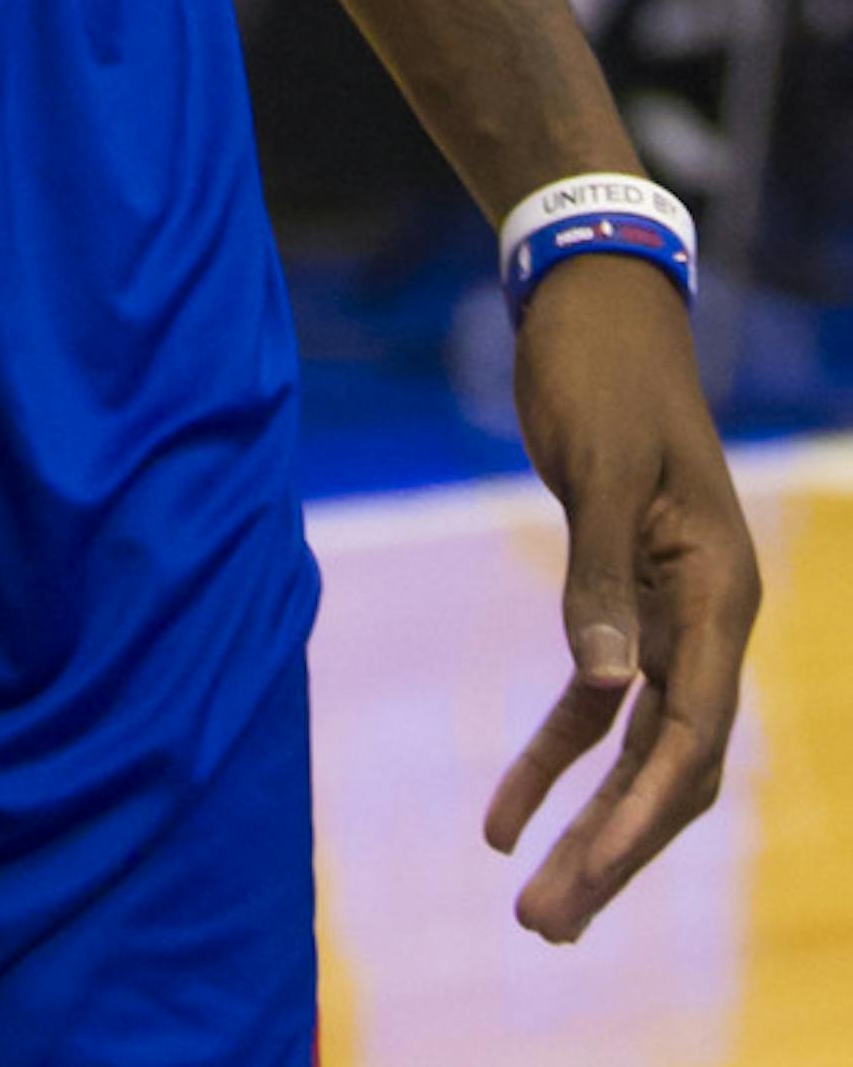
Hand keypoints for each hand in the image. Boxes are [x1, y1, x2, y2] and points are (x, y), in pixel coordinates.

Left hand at [489, 257, 759, 938]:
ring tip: (533, 908)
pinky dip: (554, 759)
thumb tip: (602, 687)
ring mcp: (668, 611)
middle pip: (671, 765)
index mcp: (719, 590)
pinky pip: (594, 704)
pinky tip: (504, 819)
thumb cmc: (601, 368)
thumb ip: (600, 576)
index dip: (639, 817)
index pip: (690, 735)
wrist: (590, 295)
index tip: (584, 876)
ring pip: (635, 749)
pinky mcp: (620, 596)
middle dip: (615, 849)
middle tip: (548, 926)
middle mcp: (706, 614)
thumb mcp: (597, 466)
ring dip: (588, 824)